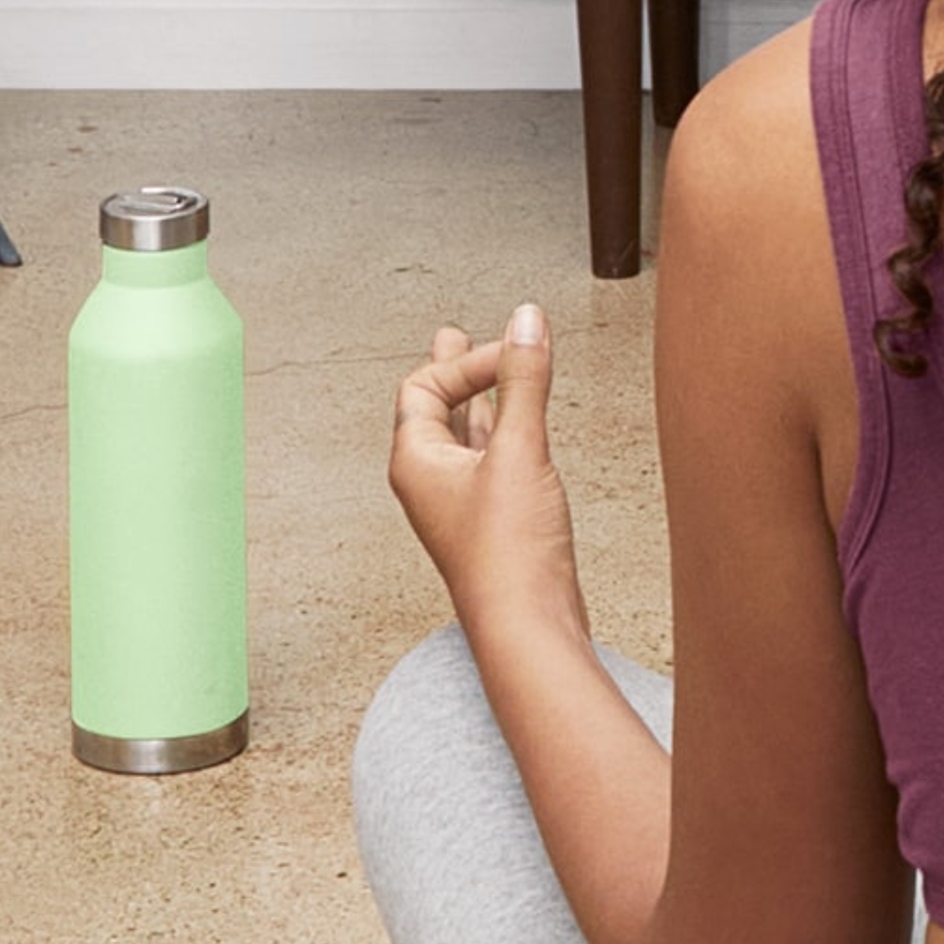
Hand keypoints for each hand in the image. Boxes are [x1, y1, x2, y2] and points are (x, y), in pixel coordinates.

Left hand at [390, 303, 589, 644]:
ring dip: (481, 398)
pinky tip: (519, 424)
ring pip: (465, 434)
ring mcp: (462, 501)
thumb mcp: (520, 450)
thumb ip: (524, 380)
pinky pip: (492, 457)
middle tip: (455, 337)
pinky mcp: (494, 517)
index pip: (424, 387)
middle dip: (454, 371)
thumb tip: (526, 319)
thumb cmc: (508, 555)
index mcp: (416, 462)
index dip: (465, 361)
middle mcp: (431, 480)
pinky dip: (505, 429)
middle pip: (435, 409)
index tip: (512, 352)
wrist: (527, 624)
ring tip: (489, 372)